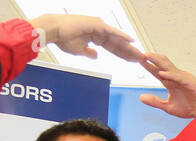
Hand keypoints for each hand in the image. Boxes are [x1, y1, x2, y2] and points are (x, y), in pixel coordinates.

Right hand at [28, 14, 142, 62]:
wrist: (54, 31)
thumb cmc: (63, 39)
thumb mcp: (79, 50)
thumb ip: (89, 53)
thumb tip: (96, 56)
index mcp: (95, 37)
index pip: (113, 47)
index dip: (123, 54)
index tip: (132, 61)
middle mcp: (99, 30)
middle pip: (118, 43)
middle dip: (129, 52)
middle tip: (141, 59)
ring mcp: (98, 27)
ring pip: (117, 38)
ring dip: (128, 47)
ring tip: (139, 54)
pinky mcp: (96, 25)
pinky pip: (112, 32)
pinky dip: (122, 36)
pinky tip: (131, 41)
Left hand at [138, 54, 195, 117]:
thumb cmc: (190, 108)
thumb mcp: (168, 107)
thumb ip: (155, 102)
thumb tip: (141, 97)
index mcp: (172, 82)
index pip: (157, 71)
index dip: (148, 65)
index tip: (138, 60)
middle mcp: (177, 77)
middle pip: (163, 64)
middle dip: (152, 58)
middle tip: (140, 53)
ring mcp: (184, 79)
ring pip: (170, 67)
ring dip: (158, 61)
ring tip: (149, 56)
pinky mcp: (191, 83)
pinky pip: (180, 77)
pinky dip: (171, 75)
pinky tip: (162, 73)